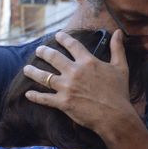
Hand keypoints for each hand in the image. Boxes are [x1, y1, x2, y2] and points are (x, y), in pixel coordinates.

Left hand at [22, 30, 137, 138]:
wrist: (115, 116)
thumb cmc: (119, 92)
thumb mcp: (121, 67)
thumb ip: (117, 49)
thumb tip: (118, 32)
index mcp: (88, 61)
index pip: (72, 45)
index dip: (63, 38)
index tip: (57, 35)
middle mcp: (74, 71)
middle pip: (53, 57)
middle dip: (43, 52)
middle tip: (39, 50)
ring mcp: (67, 87)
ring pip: (44, 76)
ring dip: (33, 71)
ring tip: (26, 69)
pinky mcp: (63, 102)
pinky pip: (44, 98)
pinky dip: (35, 96)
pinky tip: (28, 94)